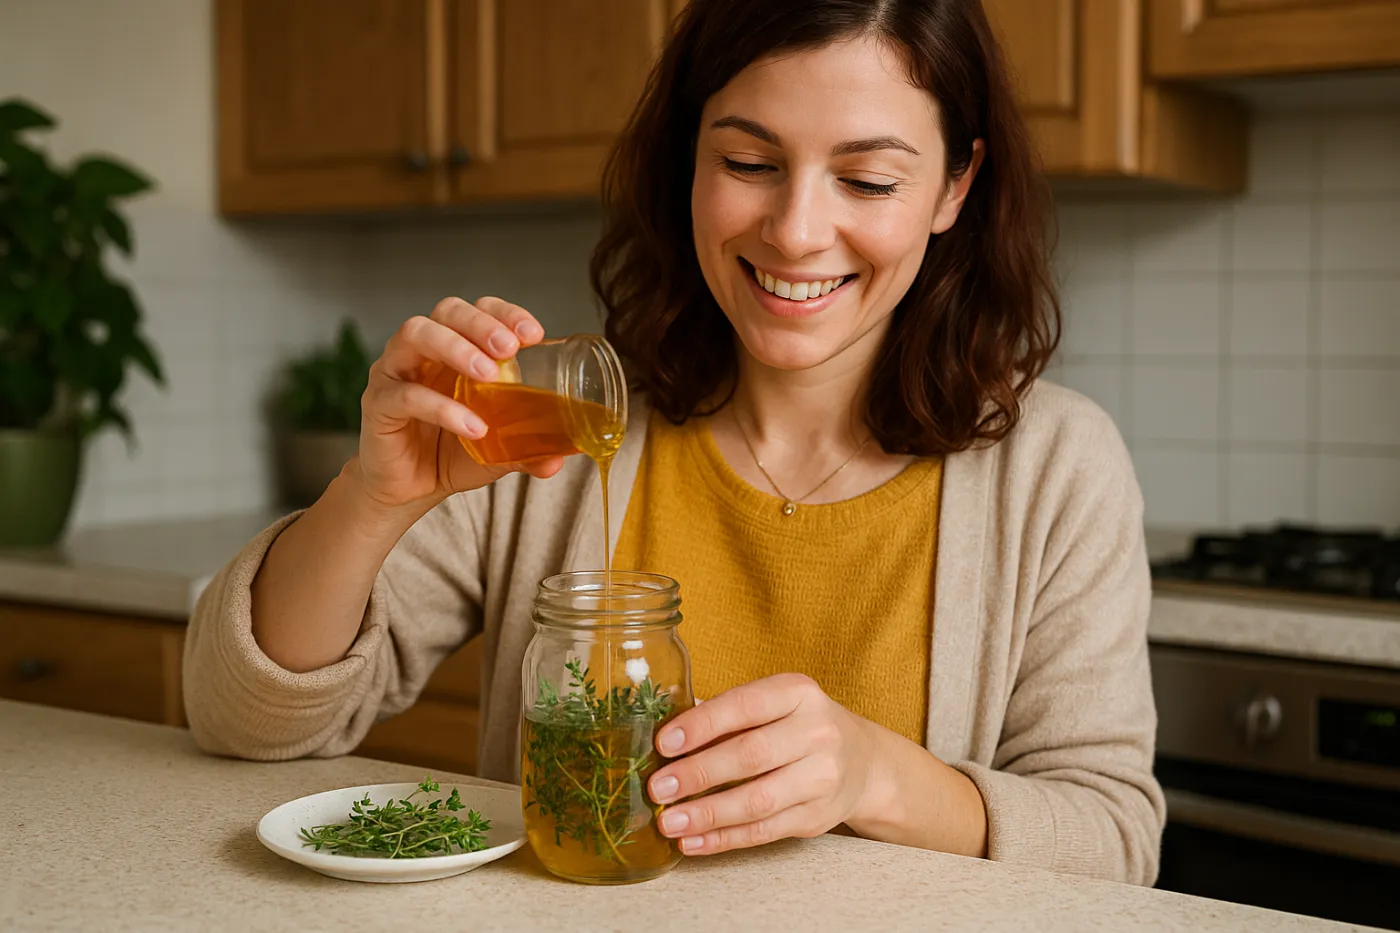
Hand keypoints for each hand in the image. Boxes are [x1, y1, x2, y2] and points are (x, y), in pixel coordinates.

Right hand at [353, 296, 564, 513]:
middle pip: (446, 310)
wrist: (408, 489)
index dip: (504, 313)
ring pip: (415, 334)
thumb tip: (556, 461)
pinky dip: (442, 407)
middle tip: (509, 348)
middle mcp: (422, 350)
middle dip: (481, 323)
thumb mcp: (498, 448)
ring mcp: (395, 372)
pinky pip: (406, 395)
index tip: (534, 334)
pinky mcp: (378, 404)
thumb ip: (527, 449)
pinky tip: (471, 427)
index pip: (478, 309)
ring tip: (488, 375)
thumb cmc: (450, 452)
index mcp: (455, 348)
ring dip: (456, 348)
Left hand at [646, 673, 880, 855]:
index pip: (746, 706)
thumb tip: (664, 737)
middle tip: (658, 788)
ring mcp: (822, 778)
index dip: (703, 725)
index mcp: (799, 693)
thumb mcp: (773, 704)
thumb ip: (725, 715)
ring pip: (758, 801)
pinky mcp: (817, 817)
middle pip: (751, 755)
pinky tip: (693, 841)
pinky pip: (764, 832)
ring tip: (669, 822)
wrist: (861, 762)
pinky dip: (724, 839)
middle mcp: (817, 732)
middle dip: (699, 773)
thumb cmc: (797, 726)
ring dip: (708, 814)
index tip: (664, 743)